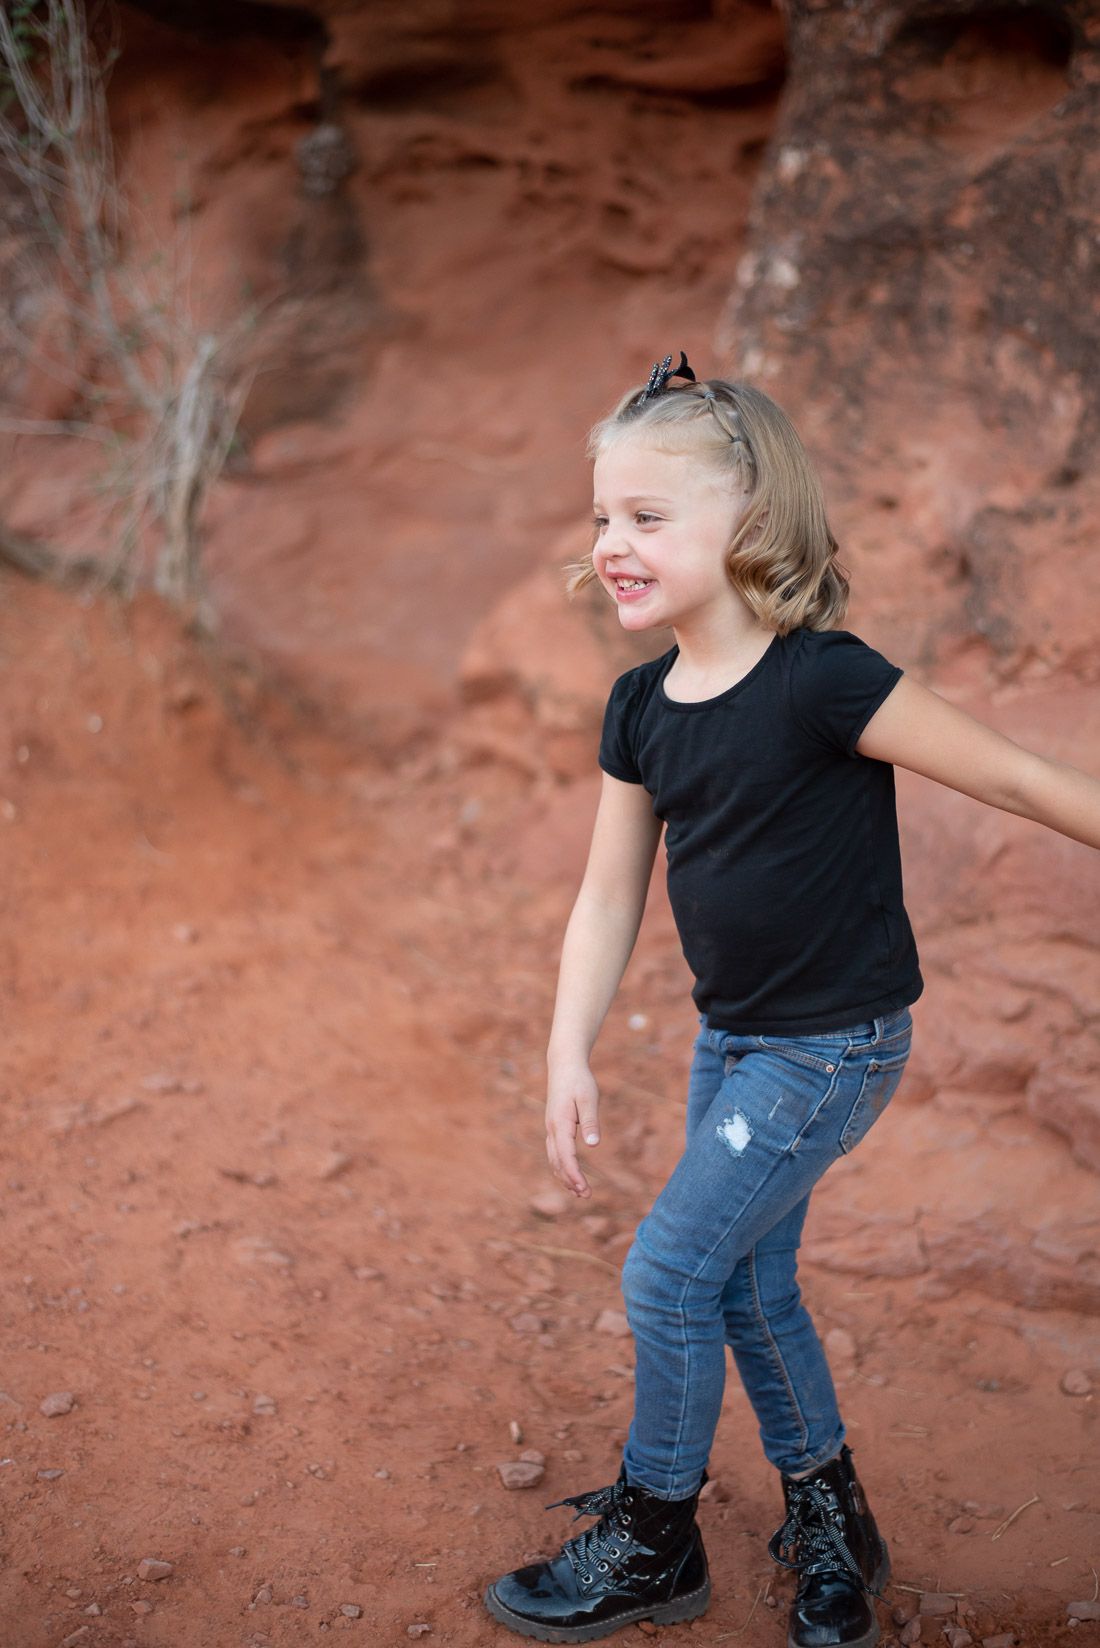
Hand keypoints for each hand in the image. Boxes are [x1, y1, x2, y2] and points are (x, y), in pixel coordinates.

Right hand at [545, 1062, 600, 1198]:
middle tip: (586, 1196)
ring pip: (554, 1159)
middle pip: (557, 1161)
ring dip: (565, 1176)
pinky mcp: (554, 1126)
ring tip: (579, 1192)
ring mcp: (550, 1128)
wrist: (564, 1065)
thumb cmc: (579, 1080)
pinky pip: (555, 1152)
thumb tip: (593, 1145)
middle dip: (570, 1180)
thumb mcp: (589, 1098)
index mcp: (560, 1123)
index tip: (585, 1189)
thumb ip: (590, 1121)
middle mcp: (551, 1129)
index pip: (566, 1156)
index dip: (575, 1175)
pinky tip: (571, 1174)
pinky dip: (561, 1166)